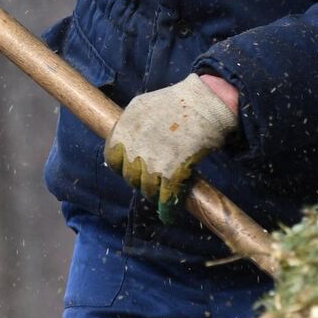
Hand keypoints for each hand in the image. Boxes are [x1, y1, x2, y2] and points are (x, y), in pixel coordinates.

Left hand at [104, 74, 238, 208]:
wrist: (206, 103)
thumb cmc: (179, 101)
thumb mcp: (143, 107)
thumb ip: (131, 126)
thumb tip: (127, 142)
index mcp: (124, 129)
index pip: (112, 158)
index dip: (122, 166)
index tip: (132, 167)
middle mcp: (133, 147)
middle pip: (130, 176)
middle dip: (140, 180)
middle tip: (152, 180)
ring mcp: (152, 162)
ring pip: (147, 189)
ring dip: (154, 195)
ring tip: (162, 196)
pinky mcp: (171, 173)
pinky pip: (165, 198)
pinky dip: (167, 210)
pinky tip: (169, 215)